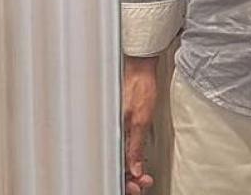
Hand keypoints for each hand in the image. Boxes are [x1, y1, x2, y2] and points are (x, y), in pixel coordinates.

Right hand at [123, 55, 158, 194]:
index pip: (115, 164)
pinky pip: (119, 146)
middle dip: (128, 176)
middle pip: (114, 163)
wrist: (139, 67)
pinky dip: (127, 157)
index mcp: (110, 132)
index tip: (138, 186)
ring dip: (129, 168)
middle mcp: (108, 131)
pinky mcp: (117, 122)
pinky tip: (135, 161)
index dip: (127, 179)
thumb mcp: (141, 120)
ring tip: (142, 175)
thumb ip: (135, 147)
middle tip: (142, 182)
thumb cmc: (138, 86)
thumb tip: (135, 170)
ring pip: (116, 156)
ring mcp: (112, 127)